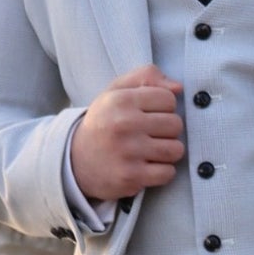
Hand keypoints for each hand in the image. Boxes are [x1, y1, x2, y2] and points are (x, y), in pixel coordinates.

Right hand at [70, 68, 183, 199]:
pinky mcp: (131, 176)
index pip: (168, 99)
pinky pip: (168, 173)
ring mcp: (128, 152)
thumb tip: (178, 87)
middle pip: (175, 124)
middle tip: (149, 135)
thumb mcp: (116, 91)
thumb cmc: (104, 123)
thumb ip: (146, 77)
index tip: (148, 115)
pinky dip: (162, 172)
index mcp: (121, 99)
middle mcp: (124, 124)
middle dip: (167, 131)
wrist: (75, 160)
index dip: (163, 108)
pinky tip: (147, 167)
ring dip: (167, 152)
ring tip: (150, 151)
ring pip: (176, 150)